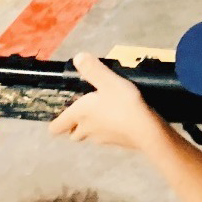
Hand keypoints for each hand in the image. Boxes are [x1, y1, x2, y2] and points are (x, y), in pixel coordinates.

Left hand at [50, 53, 170, 150]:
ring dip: (92, 127)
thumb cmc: (123, 104)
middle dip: (75, 125)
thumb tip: (78, 58)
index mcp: (79, 115)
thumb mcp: (108, 81)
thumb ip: (93, 69)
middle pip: (73, 133)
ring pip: (90, 135)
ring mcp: (101, 139)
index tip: (61, 114)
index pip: (56, 127)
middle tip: (83, 112)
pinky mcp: (116, 143)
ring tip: (103, 113)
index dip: (56, 122)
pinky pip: (106, 137)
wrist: (146, 130)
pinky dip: (109, 130)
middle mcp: (86, 129)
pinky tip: (120, 119)